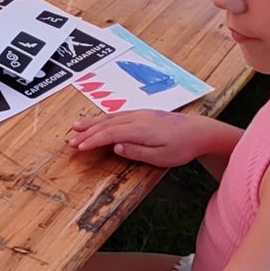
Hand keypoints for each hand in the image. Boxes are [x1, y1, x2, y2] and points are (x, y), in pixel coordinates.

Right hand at [67, 109, 212, 166]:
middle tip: (70, 141)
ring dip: (92, 123)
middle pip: (106, 124)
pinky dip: (104, 119)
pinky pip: (118, 115)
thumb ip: (137, 152)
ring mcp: (139, 114)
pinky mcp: (143, 114)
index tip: (78, 147)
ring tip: (76, 127)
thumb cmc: (182, 147)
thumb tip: (115, 147)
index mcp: (140, 129)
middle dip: (87, 133)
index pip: (109, 134)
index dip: (92, 140)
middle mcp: (137, 118)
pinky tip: (98, 122)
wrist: (199, 131)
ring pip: (110, 118)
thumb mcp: (161, 156)